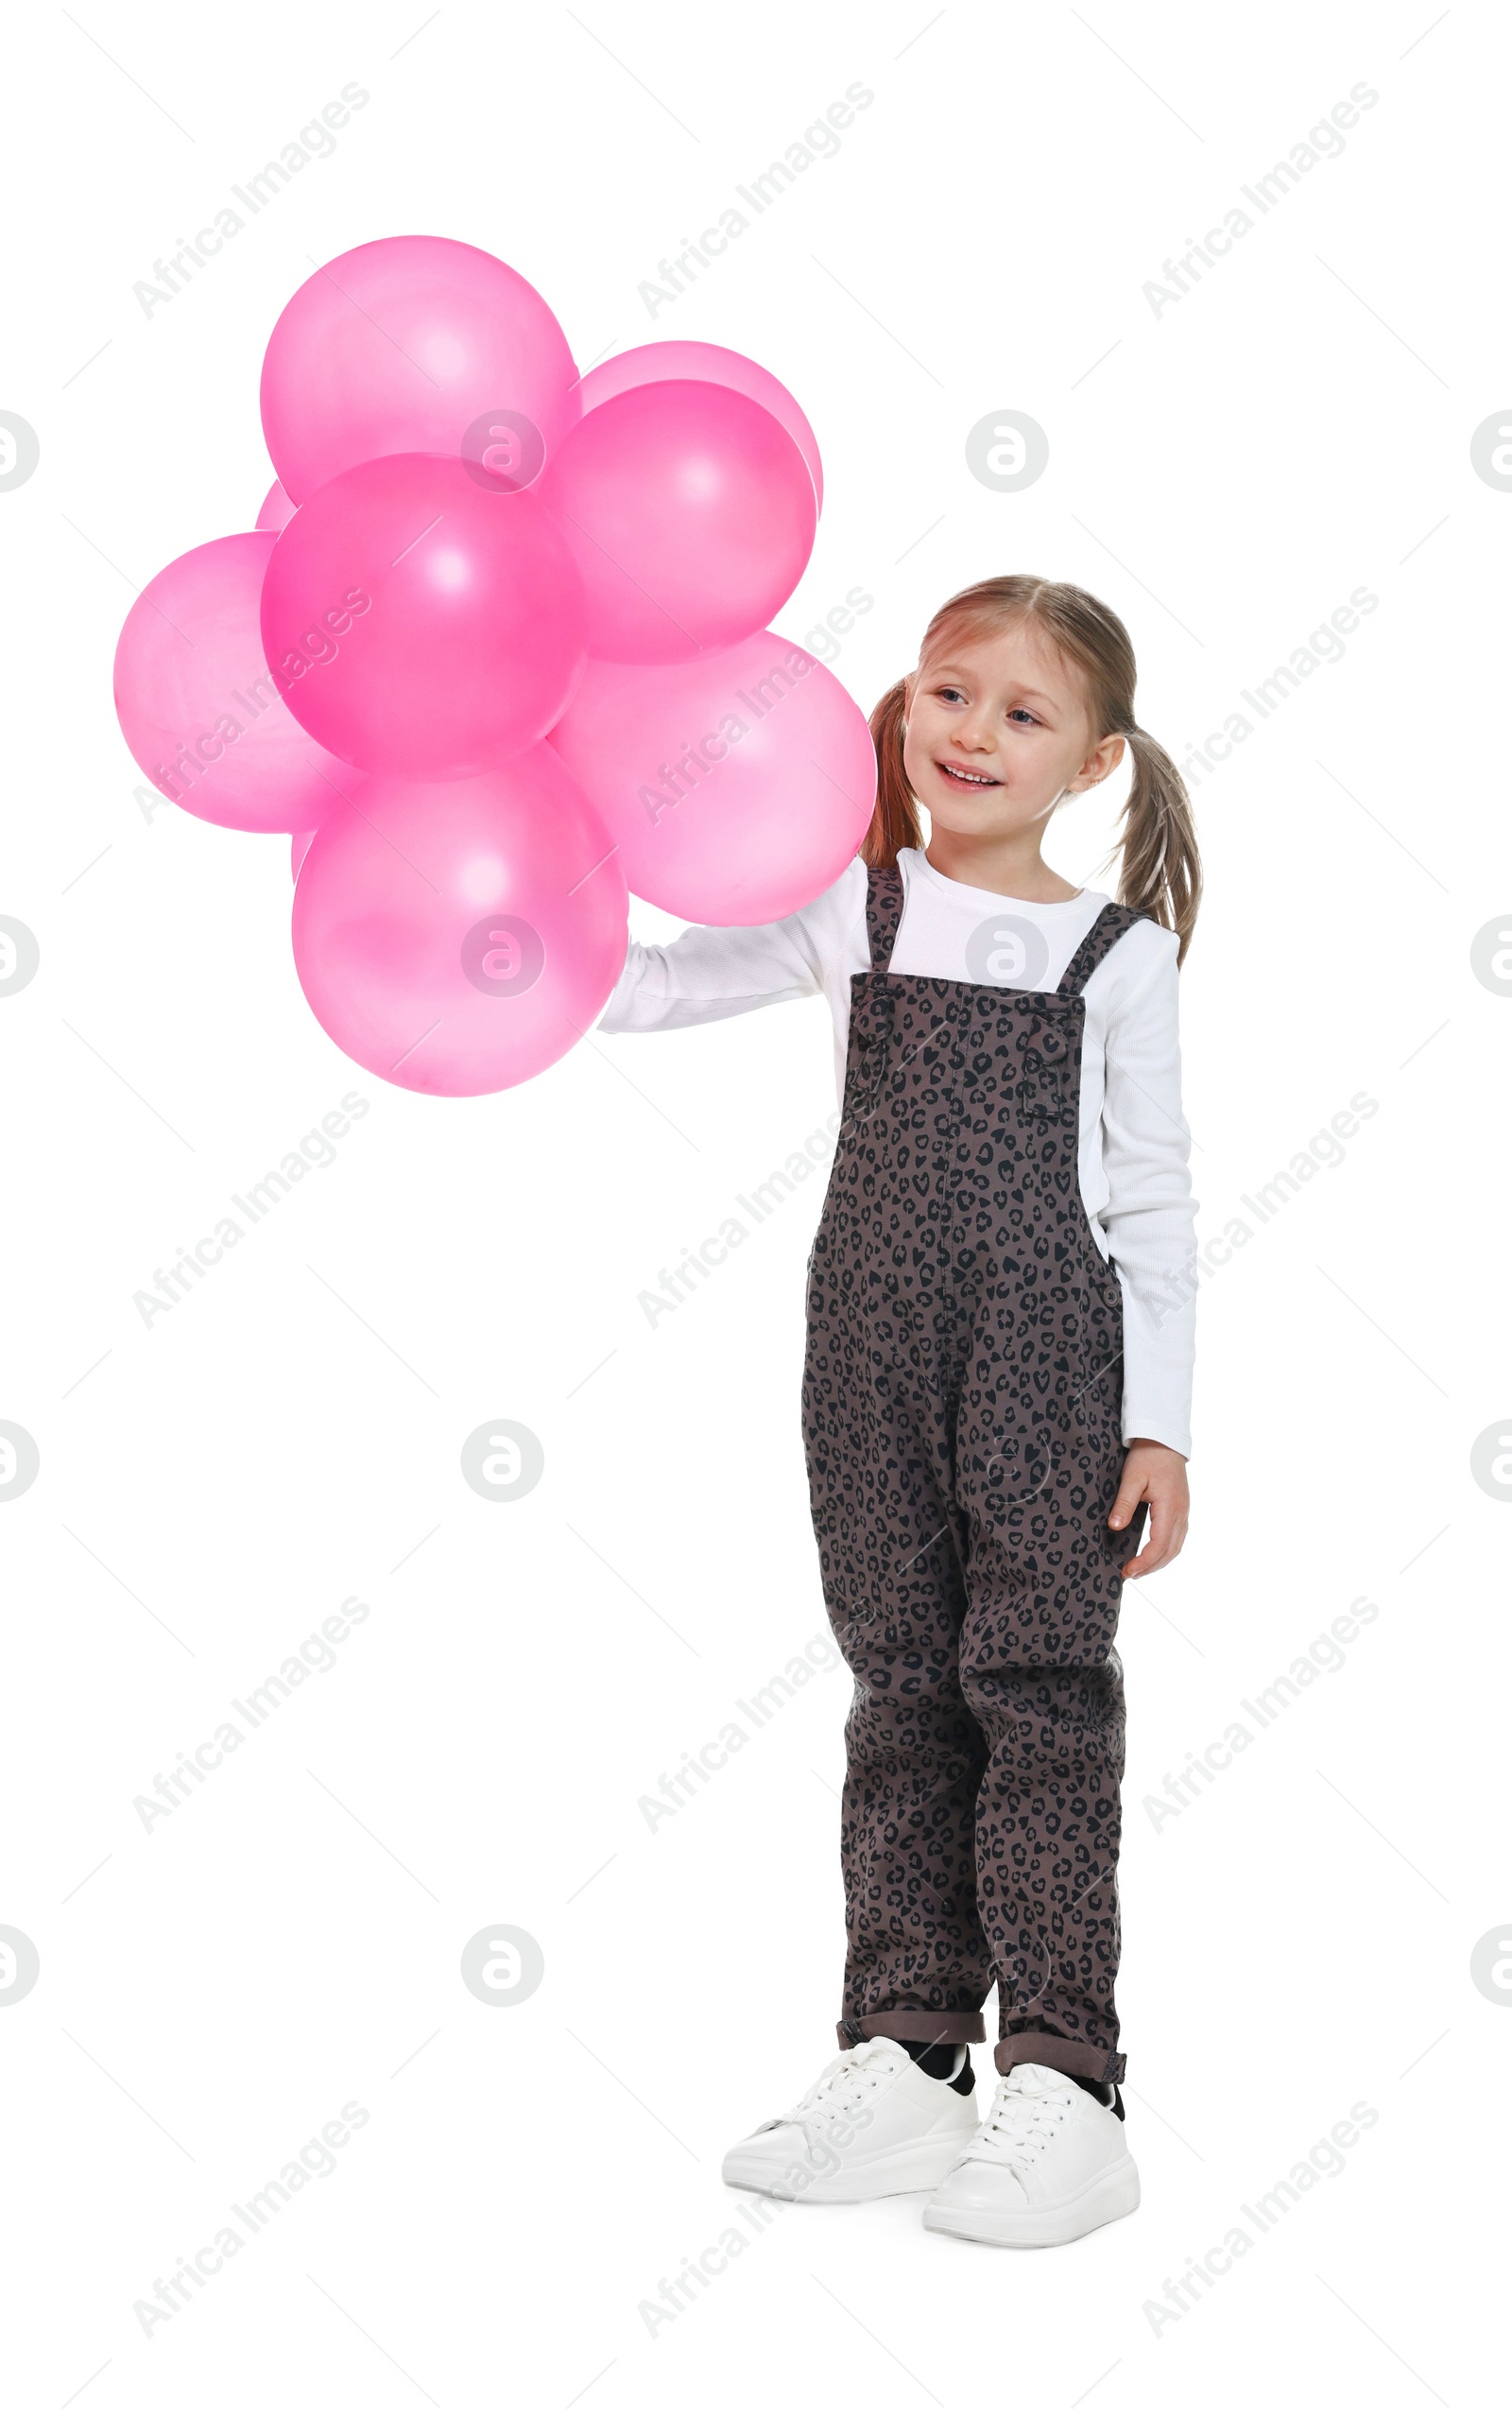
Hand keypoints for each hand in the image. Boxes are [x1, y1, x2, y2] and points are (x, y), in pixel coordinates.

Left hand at [1108, 1439, 1188, 1578]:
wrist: (1164, 1440)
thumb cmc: (1147, 1456)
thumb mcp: (1132, 1478)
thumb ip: (1124, 1504)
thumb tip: (1114, 1527)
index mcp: (1170, 1507)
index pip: (1159, 1545)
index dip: (1144, 1562)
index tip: (1127, 1571)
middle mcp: (1181, 1513)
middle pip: (1170, 1551)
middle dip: (1151, 1567)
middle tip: (1129, 1575)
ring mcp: (1183, 1512)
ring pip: (1176, 1547)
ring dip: (1159, 1562)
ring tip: (1139, 1570)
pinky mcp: (1181, 1509)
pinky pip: (1177, 1538)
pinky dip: (1165, 1551)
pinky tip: (1152, 1554)